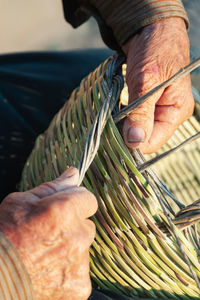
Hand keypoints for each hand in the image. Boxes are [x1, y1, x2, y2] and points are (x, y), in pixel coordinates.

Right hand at [0, 167, 97, 299]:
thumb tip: (73, 173)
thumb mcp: (20, 202)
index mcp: (64, 211)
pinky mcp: (79, 286)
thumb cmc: (2, 236)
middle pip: (87, 225)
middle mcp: (77, 237)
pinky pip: (80, 271)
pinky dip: (67, 271)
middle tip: (48, 235)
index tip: (64, 209)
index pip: (89, 199)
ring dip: (70, 249)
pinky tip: (47, 271)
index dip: (75, 203)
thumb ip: (53, 187)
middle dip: (73, 227)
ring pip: (83, 248)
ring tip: (44, 255)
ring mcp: (80, 264)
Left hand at [122, 17, 193, 153]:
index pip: (153, 142)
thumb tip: (135, 142)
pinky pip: (133, 118)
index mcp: (177, 111)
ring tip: (110, 114)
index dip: (133, 143)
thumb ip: (141, 112)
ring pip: (137, 129)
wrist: (151, 29)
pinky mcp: (147, 104)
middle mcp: (168, 114)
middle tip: (108, 123)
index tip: (112, 137)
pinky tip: (115, 110)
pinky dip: (122, 116)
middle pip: (144, 137)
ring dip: (122, 124)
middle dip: (126, 133)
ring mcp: (157, 110)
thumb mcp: (147, 81)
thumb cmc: (155, 49)